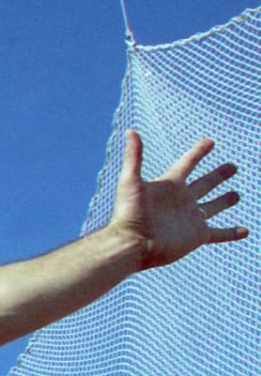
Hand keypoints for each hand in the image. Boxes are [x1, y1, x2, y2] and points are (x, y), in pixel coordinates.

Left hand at [110, 130, 247, 268]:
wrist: (132, 244)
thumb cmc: (129, 213)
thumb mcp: (130, 181)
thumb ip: (134, 156)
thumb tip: (131, 130)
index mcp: (170, 185)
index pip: (187, 163)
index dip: (198, 152)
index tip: (209, 142)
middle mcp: (182, 200)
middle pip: (205, 184)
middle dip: (218, 175)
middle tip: (233, 166)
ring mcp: (191, 218)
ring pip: (213, 207)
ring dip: (225, 201)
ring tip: (237, 195)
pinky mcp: (197, 236)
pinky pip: (219, 234)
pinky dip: (232, 233)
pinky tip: (245, 231)